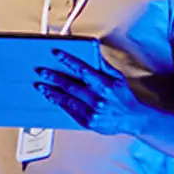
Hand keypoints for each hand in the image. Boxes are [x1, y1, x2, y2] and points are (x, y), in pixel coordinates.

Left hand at [34, 49, 148, 136]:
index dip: (68, 60)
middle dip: (54, 78)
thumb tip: (93, 52)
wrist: (132, 119)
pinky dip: (59, 104)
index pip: (83, 70)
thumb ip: (104, 65)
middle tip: (42, 72)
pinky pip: (69, 111)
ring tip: (41, 86)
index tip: (57, 54)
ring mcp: (92, 111)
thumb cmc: (124, 97)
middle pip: (71, 86)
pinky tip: (51, 98)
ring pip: (67, 100)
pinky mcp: (87, 122)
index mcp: (105, 85)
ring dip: (52, 92)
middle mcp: (97, 98)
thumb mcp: (118, 78)